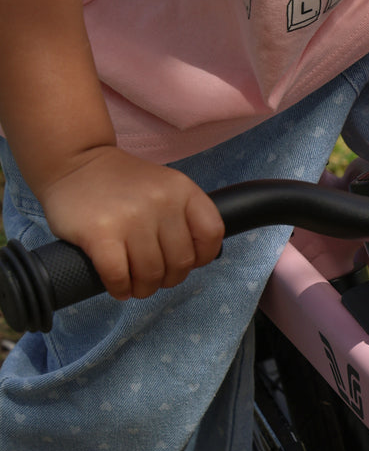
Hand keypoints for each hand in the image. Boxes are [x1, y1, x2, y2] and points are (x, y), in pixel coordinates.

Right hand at [36, 147, 224, 300]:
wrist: (74, 161)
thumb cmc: (121, 182)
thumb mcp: (164, 186)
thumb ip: (183, 215)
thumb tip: (195, 261)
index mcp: (182, 189)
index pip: (212, 234)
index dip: (201, 257)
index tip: (184, 261)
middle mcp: (161, 202)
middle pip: (181, 262)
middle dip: (168, 278)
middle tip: (153, 276)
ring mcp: (131, 218)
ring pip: (151, 274)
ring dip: (144, 288)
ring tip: (135, 284)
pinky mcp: (100, 234)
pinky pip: (119, 276)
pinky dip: (120, 289)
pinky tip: (118, 286)